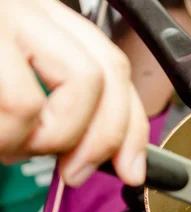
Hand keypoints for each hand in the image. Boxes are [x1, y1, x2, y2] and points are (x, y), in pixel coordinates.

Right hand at [0, 0, 148, 186]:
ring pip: (71, 87)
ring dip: (43, 139)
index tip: (132, 167)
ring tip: (6, 143)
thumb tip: (108, 153)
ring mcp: (2, 18)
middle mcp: (25, 7)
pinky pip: (21, 103)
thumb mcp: (8, 85)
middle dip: (99, 138)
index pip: (112, 65)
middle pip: (103, 74)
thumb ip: (57, 106)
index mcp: (40, 18)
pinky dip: (8, 138)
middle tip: (75, 171)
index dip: (131, 123)